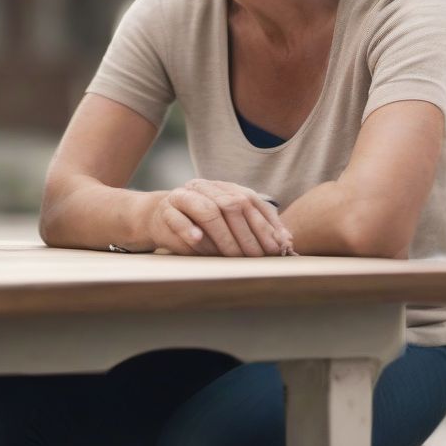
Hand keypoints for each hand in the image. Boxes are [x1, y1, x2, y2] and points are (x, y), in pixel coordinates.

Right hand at [147, 179, 293, 256]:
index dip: (265, 224)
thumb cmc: (201, 224)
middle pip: (231, 205)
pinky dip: (189, 229)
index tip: (277, 247)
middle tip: (257, 257)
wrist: (159, 217)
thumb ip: (255, 228)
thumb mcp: (229, 225)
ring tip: (233, 256)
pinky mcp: (165, 212)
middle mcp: (206, 187)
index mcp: (224, 187)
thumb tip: (286, 242)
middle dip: (248, 234)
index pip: (250, 201)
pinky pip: (178, 219)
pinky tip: (199, 240)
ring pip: (207, 211)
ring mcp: (184, 197)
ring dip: (223, 236)